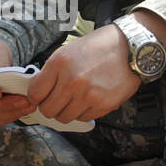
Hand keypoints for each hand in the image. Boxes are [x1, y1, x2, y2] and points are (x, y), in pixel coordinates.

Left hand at [25, 24, 142, 124]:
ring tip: (74, 99)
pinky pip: (83, 118)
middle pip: (48, 110)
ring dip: (67, 111)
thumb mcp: (68, 50)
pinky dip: (83, 112)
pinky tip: (89, 99)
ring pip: (64, 118)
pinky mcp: (102, 105)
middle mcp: (72, 81)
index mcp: (60, 63)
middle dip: (50, 107)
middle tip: (56, 101)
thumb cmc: (99, 47)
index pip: (35, 93)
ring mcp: (88, 95)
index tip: (41, 96)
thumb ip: (51, 71)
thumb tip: (37, 91)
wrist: (130, 49)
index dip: (36, 97)